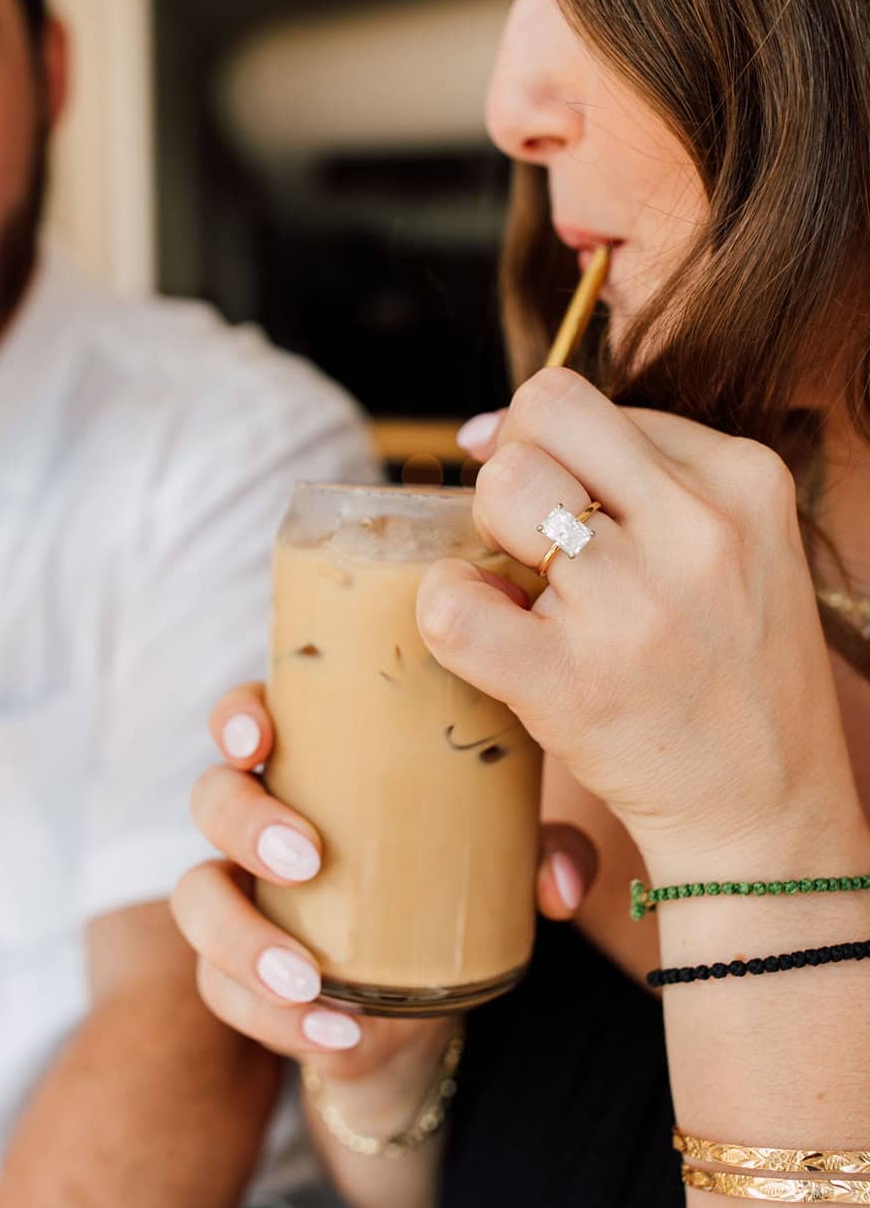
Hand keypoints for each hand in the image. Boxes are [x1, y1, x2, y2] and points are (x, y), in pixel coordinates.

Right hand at [171, 683, 597, 1084]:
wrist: (423, 1002)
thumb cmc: (449, 887)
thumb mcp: (504, 863)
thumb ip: (539, 857)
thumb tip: (557, 887)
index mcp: (306, 769)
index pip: (247, 720)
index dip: (236, 719)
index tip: (258, 740)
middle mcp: (255, 826)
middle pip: (210, 800)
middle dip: (244, 825)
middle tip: (306, 861)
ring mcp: (240, 900)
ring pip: (194, 900)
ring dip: (241, 939)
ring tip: (306, 981)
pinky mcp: (239, 977)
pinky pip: (221, 991)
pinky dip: (271, 1018)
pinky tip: (334, 1033)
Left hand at [434, 367, 865, 872]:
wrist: (765, 805)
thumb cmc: (725, 664)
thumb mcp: (731, 540)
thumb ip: (629, 467)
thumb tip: (479, 430)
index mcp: (741, 478)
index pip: (582, 402)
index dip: (539, 445)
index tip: (550, 499)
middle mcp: (694, 530)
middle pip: (539, 418)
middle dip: (508, 469)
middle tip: (525, 541)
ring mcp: (632, 605)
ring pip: (498, 490)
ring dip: (485, 539)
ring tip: (522, 592)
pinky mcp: (571, 681)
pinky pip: (452, 605)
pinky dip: (443, 608)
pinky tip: (482, 632)